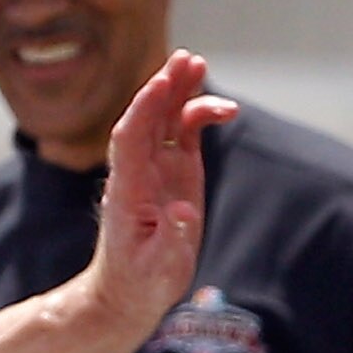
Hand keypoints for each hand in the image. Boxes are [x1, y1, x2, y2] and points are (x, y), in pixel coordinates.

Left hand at [76, 51, 230, 336]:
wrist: (127, 293)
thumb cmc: (139, 283)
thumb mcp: (158, 269)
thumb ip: (172, 240)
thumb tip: (184, 210)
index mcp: (128, 190)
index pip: (130, 138)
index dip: (143, 109)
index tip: (159, 83)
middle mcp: (140, 172)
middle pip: (147, 118)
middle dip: (163, 88)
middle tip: (185, 59)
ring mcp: (158, 170)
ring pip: (165, 120)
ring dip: (180, 92)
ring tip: (199, 64)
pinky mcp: (176, 174)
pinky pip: (184, 136)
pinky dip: (199, 117)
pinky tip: (225, 110)